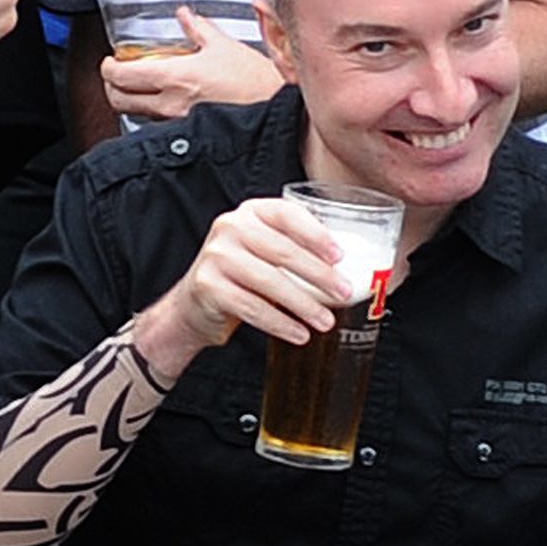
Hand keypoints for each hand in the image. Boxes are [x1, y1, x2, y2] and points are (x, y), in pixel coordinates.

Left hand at [98, 7, 282, 121]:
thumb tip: (186, 16)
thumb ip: (199, 30)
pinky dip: (153, 113)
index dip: (107, 69)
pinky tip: (165, 101)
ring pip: (137, 114)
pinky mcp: (188, 134)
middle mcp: (170, 104)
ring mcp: (177, 123)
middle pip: (119, 101)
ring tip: (141, 86)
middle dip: (111, 87)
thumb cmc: (255, 82)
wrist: (277, 111)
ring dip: (132, 100)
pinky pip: (159, 125)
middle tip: (117, 75)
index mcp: (175, 77)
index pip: (121, 77)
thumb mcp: (225, 47)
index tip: (109, 63)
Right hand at [130, 197, 357, 374]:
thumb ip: (296, 249)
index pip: (287, 215)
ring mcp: (216, 256)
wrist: (195, 302)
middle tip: (344, 293)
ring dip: (303, 304)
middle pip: (282, 251)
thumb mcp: (264, 250)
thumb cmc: (243, 275)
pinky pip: (252, 307)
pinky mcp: (208, 286)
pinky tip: (299, 333)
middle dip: (319, 275)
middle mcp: (230, 227)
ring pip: (269, 281)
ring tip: (326, 321)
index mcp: (251, 212)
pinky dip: (280, 323)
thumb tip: (350, 271)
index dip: (316, 234)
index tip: (340, 256)